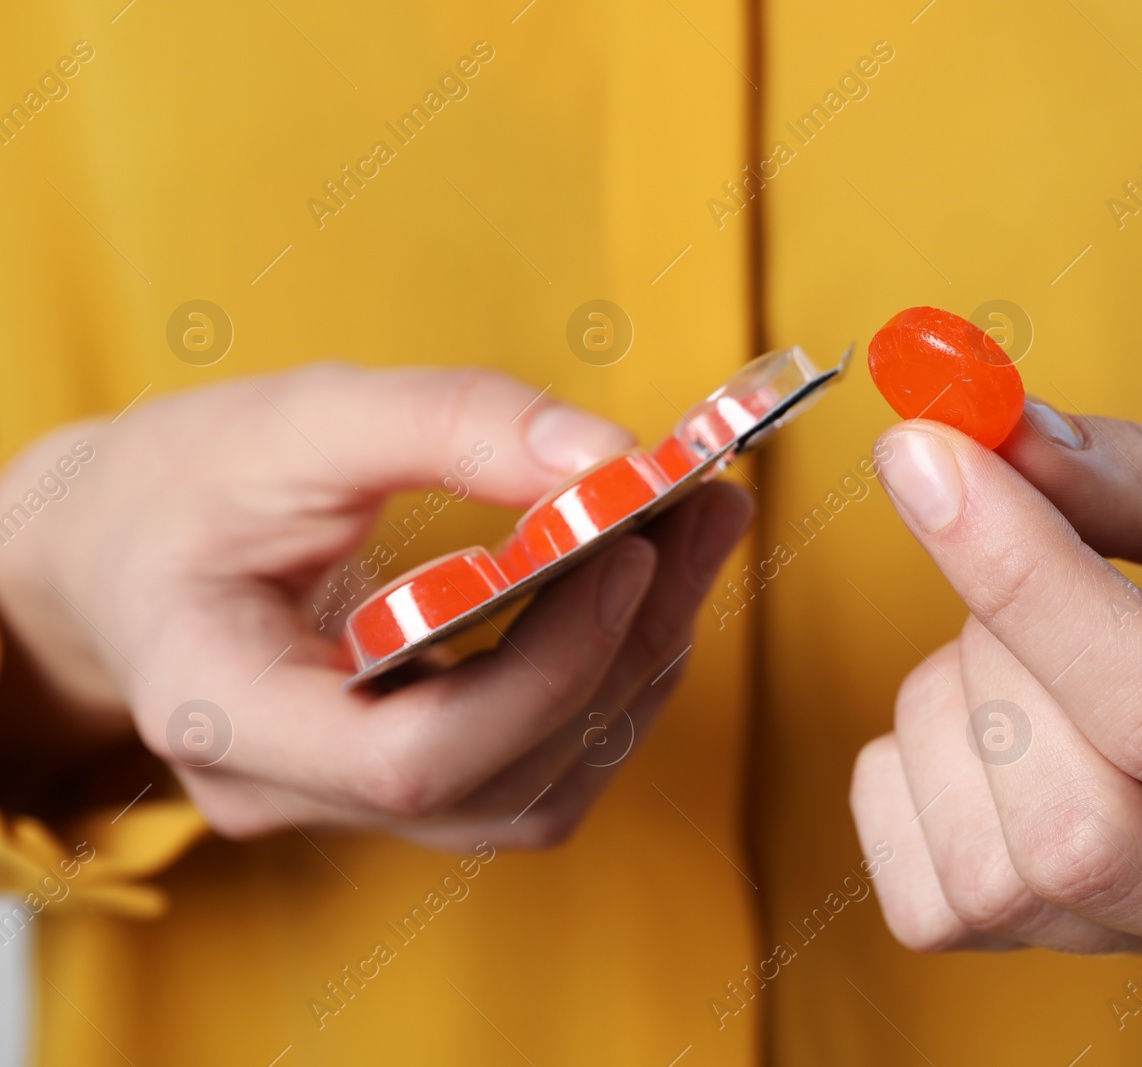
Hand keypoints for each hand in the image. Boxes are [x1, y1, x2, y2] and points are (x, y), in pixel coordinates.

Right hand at [0, 364, 750, 849]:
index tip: (629, 548)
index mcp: (224, 712)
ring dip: (637, 667)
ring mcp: (347, 805)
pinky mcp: (403, 783)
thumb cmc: (178, 483)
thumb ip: (443, 422)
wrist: (120, 550)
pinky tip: (641, 591)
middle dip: (627, 646)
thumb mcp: (291, 418)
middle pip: (501, 777)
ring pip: (536, 790)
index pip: (409, 760)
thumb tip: (603, 453)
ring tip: (691, 537)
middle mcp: (288, 790)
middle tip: (704, 512)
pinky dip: (607, 683)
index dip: (546, 668)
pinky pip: (533, 769)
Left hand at [850, 401, 1141, 982]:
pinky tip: (989, 718)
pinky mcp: (1071, 958)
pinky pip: (926, 902)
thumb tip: (986, 441)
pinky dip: (915, 782)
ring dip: (958, 710)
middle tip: (1037, 555)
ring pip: (990, 872)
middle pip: (1073, 831)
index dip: (1025, 578)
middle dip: (1007, 658)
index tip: (930, 457)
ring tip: (1031, 640)